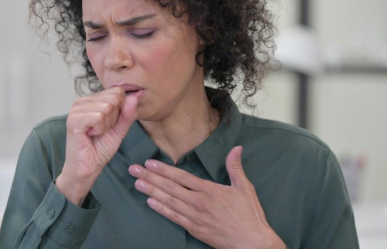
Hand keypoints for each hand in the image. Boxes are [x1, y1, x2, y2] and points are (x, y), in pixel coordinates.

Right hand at [57, 87, 137, 203]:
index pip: (118, 92)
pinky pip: (98, 117)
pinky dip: (100, 129)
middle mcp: (82, 100)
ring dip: (106, 126)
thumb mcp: (120, 129)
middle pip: (114, 98)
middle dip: (114, 118)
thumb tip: (135, 97)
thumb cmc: (100, 148)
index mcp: (92, 99)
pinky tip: (90, 135)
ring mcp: (76, 109)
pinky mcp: (73, 119)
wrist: (88, 167)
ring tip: (95, 133)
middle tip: (101, 131)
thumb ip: (128, 113)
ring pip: (107, 107)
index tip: (109, 124)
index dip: (120, 111)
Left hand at [128, 146, 284, 248]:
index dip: (164, 169)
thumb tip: (237, 147)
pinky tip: (150, 202)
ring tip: (137, 183)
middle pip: (170, 187)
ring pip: (168, 201)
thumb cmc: (250, 215)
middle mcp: (199, 202)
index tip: (149, 162)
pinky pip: (174, 218)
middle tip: (134, 169)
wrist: (252, 243)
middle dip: (150, 177)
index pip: (181, 177)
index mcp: (209, 190)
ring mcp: (195, 217)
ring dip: (151, 191)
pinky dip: (161, 210)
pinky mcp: (194, 229)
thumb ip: (235, 167)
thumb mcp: (245, 188)